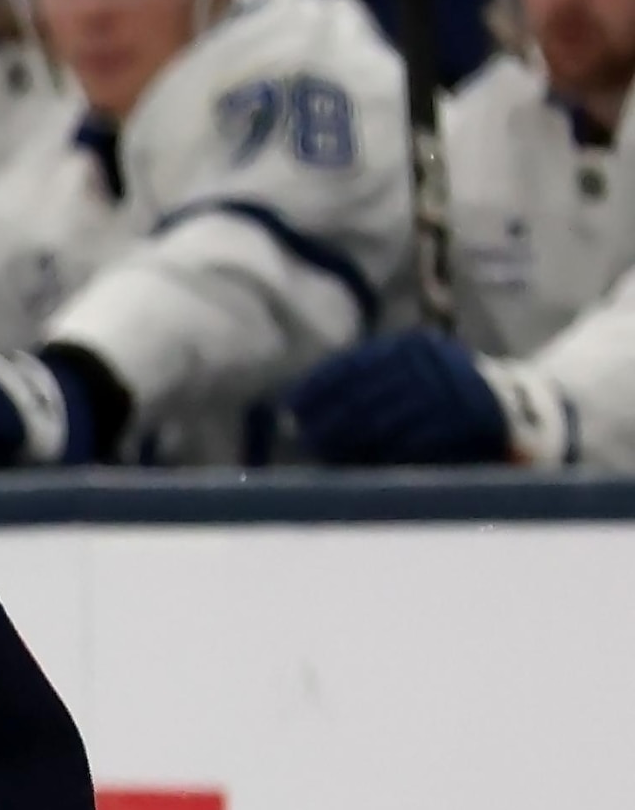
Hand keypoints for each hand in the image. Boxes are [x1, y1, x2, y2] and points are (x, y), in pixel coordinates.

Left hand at [286, 331, 515, 465]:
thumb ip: (362, 384)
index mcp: (411, 348)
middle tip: (301, 434)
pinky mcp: (466, 421)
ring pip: (384, 420)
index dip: (318, 386)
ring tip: (323, 450)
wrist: (518, 405)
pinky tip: (361, 461)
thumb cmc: (443, 393)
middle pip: (362, 394)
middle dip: (328, 417)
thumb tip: (294, 406)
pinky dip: (385, 453)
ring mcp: (449, 391)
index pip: (353, 365)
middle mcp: (429, 364)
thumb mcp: (407, 374)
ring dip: (349, 439)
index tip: (290, 404)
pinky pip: (415, 441)